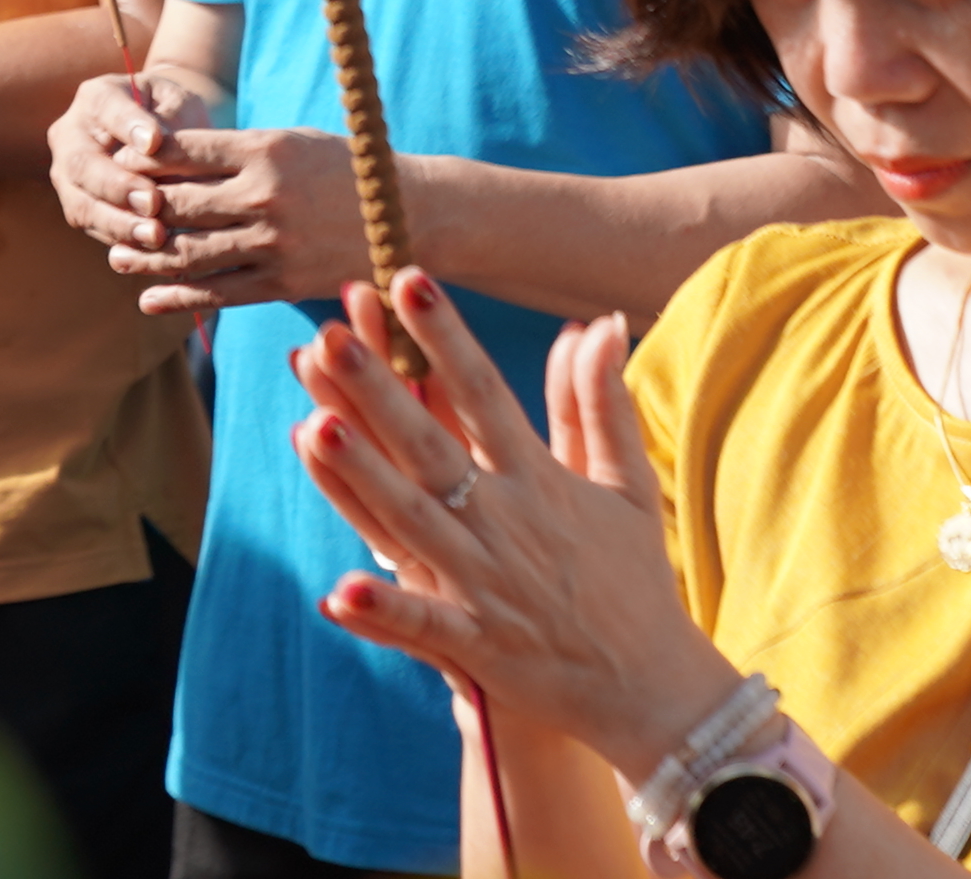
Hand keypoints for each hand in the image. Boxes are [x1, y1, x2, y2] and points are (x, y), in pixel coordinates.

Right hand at [54, 69, 187, 253]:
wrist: (164, 138)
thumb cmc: (175, 115)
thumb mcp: (179, 104)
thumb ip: (172, 122)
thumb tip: (158, 149)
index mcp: (96, 98)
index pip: (108, 109)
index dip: (128, 126)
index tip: (155, 141)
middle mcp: (71, 136)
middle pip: (83, 164)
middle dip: (118, 187)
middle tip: (153, 202)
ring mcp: (69, 176)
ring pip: (82, 205)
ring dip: (118, 224)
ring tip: (156, 236)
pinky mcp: (80, 208)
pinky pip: (95, 230)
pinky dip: (123, 243)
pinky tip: (153, 252)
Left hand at [59, 81, 362, 312]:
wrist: (411, 216)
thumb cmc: (343, 169)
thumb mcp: (290, 142)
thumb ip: (233, 151)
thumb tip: (162, 156)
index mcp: (265, 150)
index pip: (183, 153)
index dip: (142, 159)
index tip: (116, 162)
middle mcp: (266, 196)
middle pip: (178, 205)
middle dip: (135, 209)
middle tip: (104, 211)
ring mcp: (274, 243)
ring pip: (191, 253)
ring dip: (146, 257)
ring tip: (117, 256)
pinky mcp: (285, 282)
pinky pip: (220, 292)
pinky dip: (178, 297)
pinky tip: (149, 298)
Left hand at [294, 268, 735, 776]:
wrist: (657, 689)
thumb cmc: (634, 580)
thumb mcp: (627, 484)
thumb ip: (599, 403)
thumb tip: (598, 323)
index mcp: (539, 479)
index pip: (483, 393)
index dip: (446, 337)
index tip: (408, 280)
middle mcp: (506, 523)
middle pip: (431, 446)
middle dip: (379, 392)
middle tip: (329, 338)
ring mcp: (487, 585)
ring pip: (412, 522)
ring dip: (364, 478)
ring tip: (313, 427)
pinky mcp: (479, 646)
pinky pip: (424, 626)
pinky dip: (385, 610)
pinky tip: (338, 591)